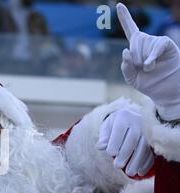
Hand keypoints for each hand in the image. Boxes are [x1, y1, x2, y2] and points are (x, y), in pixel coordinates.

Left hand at [97, 108, 154, 176]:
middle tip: (117, 166)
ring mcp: (148, 130)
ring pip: (144, 146)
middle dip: (125, 153)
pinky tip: (140, 172)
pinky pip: (152, 151)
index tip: (110, 153)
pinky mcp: (154, 139)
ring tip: (129, 172)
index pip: (120, 129)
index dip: (115, 141)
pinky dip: (147, 163)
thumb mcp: (107, 127)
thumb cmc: (115, 125)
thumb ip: (103, 136)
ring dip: (137, 161)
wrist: (132, 118)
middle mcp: (138, 121)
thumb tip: (100, 146)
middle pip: (133, 138)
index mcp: (123, 116)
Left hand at [117, 3, 179, 120]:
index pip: (130, 29)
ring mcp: (156, 42)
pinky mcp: (166, 44)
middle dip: (133, 60)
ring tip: (150, 68)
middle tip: (142, 68)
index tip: (118, 5)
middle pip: (132, 44)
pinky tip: (150, 65)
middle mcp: (146, 41)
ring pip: (141, 46)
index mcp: (136, 47)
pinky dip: (151, 56)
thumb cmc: (149, 83)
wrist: (165, 90)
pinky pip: (156, 45)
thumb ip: (125, 67)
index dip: (125, 17)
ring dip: (142, 61)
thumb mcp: (131, 78)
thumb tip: (125, 50)